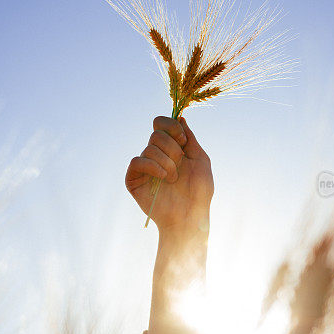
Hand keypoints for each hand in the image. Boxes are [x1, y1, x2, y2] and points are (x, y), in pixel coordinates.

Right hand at [126, 116, 212, 232]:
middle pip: (156, 134)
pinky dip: (152, 166)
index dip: (171, 127)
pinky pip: (137, 161)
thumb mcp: (200, 159)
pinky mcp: (133, 179)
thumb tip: (180, 117)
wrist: (190, 216)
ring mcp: (144, 167)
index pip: (161, 124)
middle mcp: (156, 155)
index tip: (183, 141)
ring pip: (149, 148)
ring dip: (166, 163)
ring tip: (173, 179)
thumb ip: (190, 138)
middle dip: (172, 149)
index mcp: (171, 148)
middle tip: (180, 165)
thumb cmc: (199, 192)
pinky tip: (163, 177)